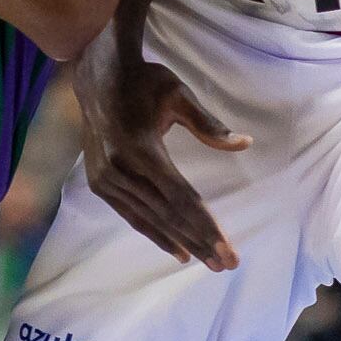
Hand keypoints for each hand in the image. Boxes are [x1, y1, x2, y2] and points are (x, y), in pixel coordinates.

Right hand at [77, 46, 248, 269]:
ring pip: (150, 220)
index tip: (227, 250)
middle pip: (168, 215)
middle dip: (199, 242)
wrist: (96, 75)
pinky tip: (176, 249)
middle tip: (226, 265)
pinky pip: (131, 215)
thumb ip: (209, 125)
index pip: (181, 198)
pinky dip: (155, 233)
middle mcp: (121, 169)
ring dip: (180, 243)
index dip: (207, 227)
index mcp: (141, 148)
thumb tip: (243, 144)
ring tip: (207, 263)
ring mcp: (106, 178)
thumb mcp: (179, 95)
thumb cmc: (144, 82)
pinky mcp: (99, 183)